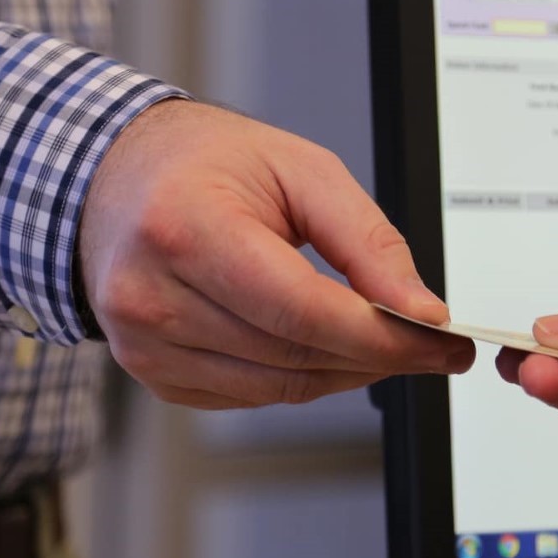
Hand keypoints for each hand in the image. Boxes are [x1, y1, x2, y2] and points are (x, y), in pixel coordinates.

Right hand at [79, 100, 472, 408]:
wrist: (119, 176)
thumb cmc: (205, 161)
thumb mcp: (302, 170)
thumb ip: (368, 241)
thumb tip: (419, 309)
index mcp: (185, 228)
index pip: (301, 310)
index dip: (382, 335)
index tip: (439, 338)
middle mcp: (152, 295)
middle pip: (294, 354)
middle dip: (380, 355)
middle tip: (433, 342)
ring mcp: (144, 343)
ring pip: (278, 386)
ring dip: (346, 371)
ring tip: (386, 340)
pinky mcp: (151, 372)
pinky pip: (250, 395)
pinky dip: (300, 376)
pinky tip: (324, 344)